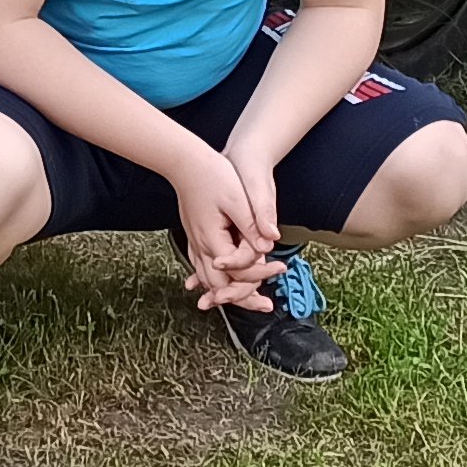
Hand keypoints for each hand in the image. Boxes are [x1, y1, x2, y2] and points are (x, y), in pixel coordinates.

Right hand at [171, 146, 280, 308]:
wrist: (185, 162)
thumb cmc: (211, 175)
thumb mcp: (237, 198)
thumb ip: (252, 225)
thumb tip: (268, 245)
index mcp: (213, 239)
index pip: (238, 270)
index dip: (261, 272)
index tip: (280, 267)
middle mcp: (201, 246)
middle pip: (221, 285)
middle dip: (244, 297)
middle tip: (266, 305)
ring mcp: (196, 242)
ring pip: (209, 280)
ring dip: (228, 293)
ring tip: (247, 301)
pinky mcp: (195, 236)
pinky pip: (202, 267)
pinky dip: (211, 281)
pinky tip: (213, 288)